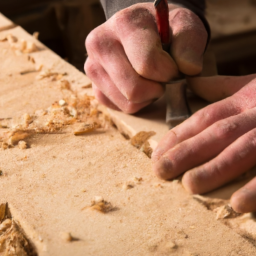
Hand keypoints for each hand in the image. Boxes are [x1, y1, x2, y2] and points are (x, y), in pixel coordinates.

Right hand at [84, 3, 206, 112]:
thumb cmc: (166, 29)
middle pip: (134, 89)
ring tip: (150, 79)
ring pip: (127, 102)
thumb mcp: (185, 26)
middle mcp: (100, 44)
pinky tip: (140, 84)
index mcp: (123, 24)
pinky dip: (136, 102)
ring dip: (147, 96)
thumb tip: (188, 69)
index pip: (147, 64)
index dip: (169, 73)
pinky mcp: (94, 86)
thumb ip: (190, 43)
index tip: (174, 68)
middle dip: (156, 88)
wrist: (143, 30)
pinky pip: (120, 108)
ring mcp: (93, 67)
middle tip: (162, 77)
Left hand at [152, 74, 255, 212]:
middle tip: (160, 171)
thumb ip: (223, 88)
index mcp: (246, 99)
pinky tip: (237, 204)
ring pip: (244, 149)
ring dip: (216, 169)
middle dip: (187, 152)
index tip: (158, 152)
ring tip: (190, 186)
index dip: (179, 135)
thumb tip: (192, 84)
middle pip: (217, 132)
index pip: (204, 117)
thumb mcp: (255, 85)